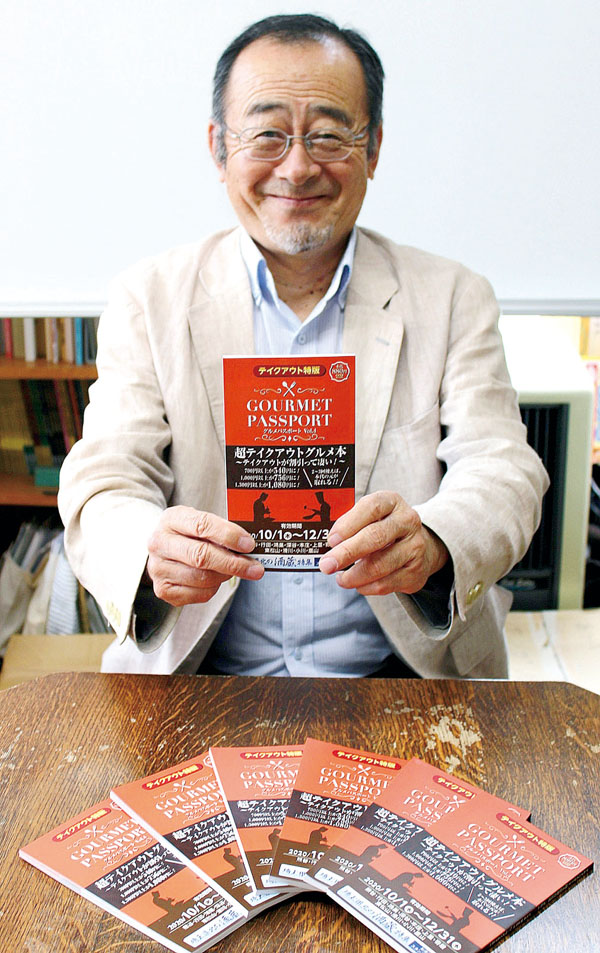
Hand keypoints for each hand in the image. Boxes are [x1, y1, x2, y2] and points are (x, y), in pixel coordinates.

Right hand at [145, 505, 263, 605]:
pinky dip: (214, 588)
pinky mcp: (163, 590)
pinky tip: (216, 579)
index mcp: (171, 519)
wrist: (161, 547)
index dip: (229, 535)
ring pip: (202, 578)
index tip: (249, 544)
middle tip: (255, 568)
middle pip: (201, 556)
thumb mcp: (198, 520)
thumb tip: (248, 546)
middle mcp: (159, 543)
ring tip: (235, 570)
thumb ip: (220, 529)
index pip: (202, 525)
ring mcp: (158, 568)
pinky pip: (199, 594)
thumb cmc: (187, 533)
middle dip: (233, 563)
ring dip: (225, 576)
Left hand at [318, 491, 447, 595]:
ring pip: (380, 565)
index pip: (370, 508)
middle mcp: (407, 522)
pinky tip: (357, 584)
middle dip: (346, 553)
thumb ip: (350, 524)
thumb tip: (324, 544)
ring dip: (354, 576)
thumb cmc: (383, 528)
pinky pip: (386, 584)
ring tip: (340, 579)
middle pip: (375, 537)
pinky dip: (366, 587)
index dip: (348, 524)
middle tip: (326, 565)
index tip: (331, 539)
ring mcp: (414, 547)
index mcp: (391, 502)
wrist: (419, 546)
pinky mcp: (416, 571)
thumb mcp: (370, 517)